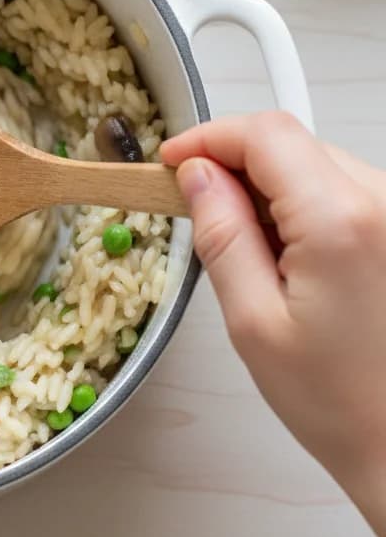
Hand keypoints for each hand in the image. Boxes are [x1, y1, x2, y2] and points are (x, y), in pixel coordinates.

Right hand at [162, 112, 385, 536]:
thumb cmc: (338, 400)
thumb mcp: (252, 321)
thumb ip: (221, 235)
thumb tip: (197, 177)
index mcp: (341, 222)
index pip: (265, 135)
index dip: (208, 138)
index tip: (171, 161)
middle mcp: (383, 206)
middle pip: (292, 142)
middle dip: (235, 162)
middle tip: (195, 205)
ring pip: (317, 163)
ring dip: (270, 185)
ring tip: (248, 247)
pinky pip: (344, 190)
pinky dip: (304, 204)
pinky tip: (288, 254)